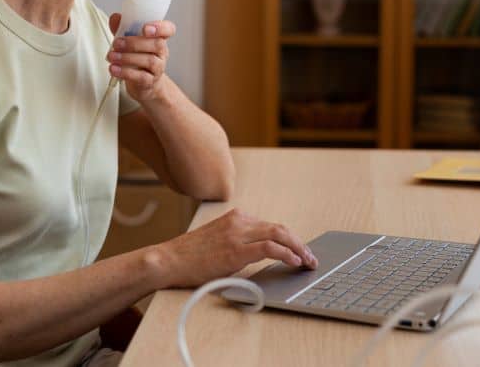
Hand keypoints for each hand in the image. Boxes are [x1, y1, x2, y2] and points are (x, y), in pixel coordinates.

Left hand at [107, 14, 173, 102]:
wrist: (142, 83)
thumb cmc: (137, 57)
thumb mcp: (130, 40)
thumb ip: (123, 28)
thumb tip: (115, 17)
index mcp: (159, 38)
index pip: (168, 29)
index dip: (161, 27)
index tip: (146, 28)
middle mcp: (162, 52)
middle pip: (157, 44)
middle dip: (134, 43)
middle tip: (117, 43)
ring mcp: (158, 68)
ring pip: (149, 61)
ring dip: (127, 57)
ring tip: (112, 56)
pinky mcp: (150, 81)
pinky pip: (141, 77)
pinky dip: (125, 72)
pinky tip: (114, 69)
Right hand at [152, 208, 318, 288]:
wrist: (168, 260)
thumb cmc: (189, 257)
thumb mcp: (217, 242)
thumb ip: (238, 243)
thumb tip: (261, 256)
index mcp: (235, 217)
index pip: (271, 226)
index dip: (290, 239)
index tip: (300, 250)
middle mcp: (238, 221)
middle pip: (279, 228)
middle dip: (299, 243)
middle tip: (311, 257)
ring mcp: (237, 234)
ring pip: (279, 234)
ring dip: (298, 248)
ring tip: (308, 262)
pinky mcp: (235, 250)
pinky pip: (269, 248)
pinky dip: (286, 253)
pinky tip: (294, 262)